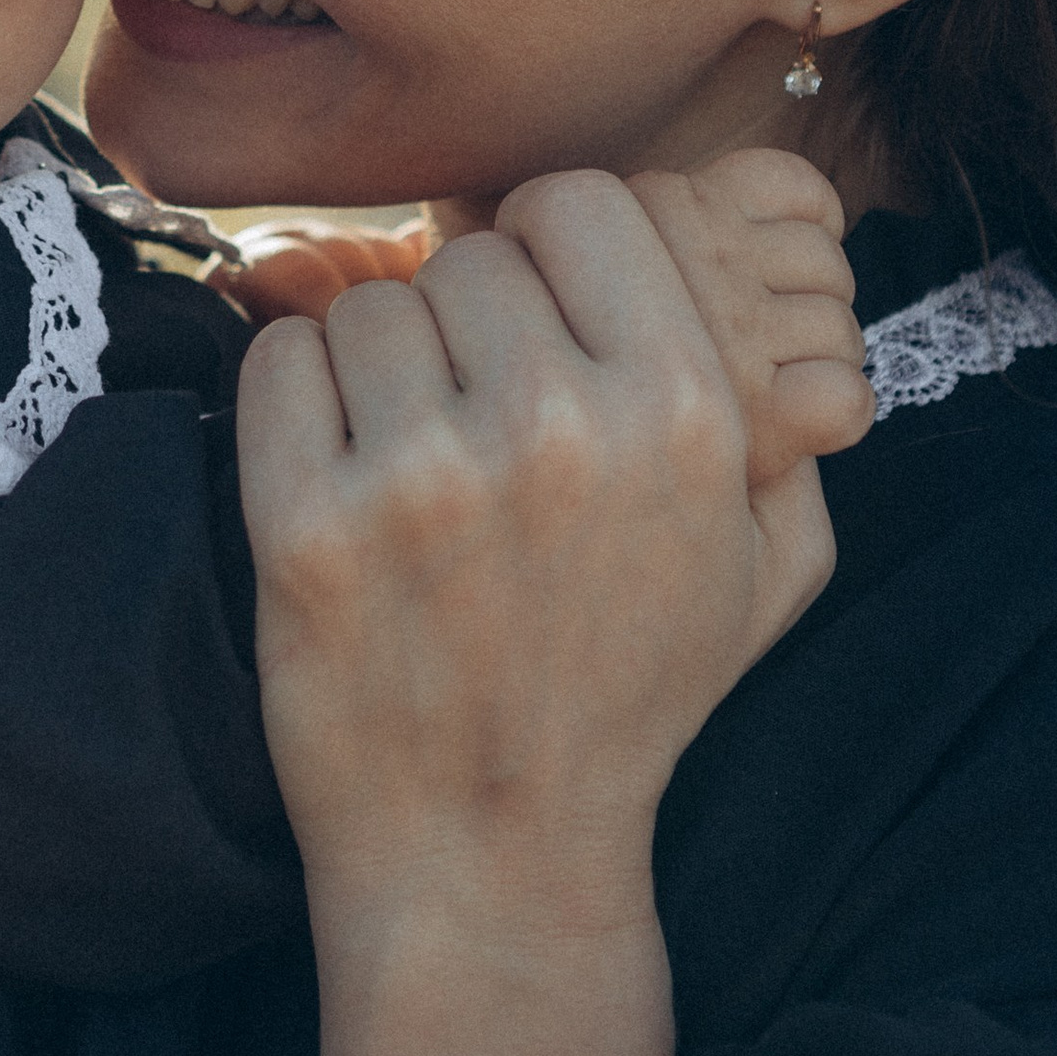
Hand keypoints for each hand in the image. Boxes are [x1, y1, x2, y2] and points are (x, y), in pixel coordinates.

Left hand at [238, 169, 836, 955]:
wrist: (492, 856)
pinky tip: (337, 473)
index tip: (535, 306)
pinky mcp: (308, 526)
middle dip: (467, 323)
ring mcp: (423, 476)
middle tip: (472, 415)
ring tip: (411, 461)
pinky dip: (296, 400)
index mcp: (681, 410)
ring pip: (370, 306)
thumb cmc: (632, 697)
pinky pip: (279, 362)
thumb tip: (756, 284)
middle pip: (468, 256)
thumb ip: (777, 412)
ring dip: (382, 367)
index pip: (580, 199)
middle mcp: (557, 425)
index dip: (549, 243)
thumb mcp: (770, 563)